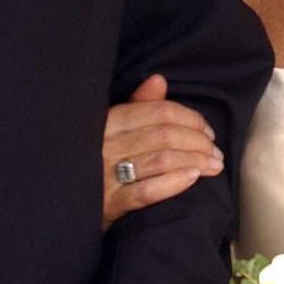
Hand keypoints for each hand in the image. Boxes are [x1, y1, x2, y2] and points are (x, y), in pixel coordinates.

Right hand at [102, 73, 223, 226]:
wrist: (67, 200)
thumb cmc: (97, 159)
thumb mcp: (112, 128)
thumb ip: (138, 104)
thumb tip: (159, 79)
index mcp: (109, 121)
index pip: (157, 111)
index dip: (189, 118)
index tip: (208, 130)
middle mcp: (106, 144)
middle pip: (163, 135)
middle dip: (197, 141)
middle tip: (216, 151)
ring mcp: (106, 175)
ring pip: (160, 160)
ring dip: (194, 161)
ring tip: (214, 166)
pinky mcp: (109, 204)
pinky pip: (147, 192)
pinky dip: (173, 183)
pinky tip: (192, 178)